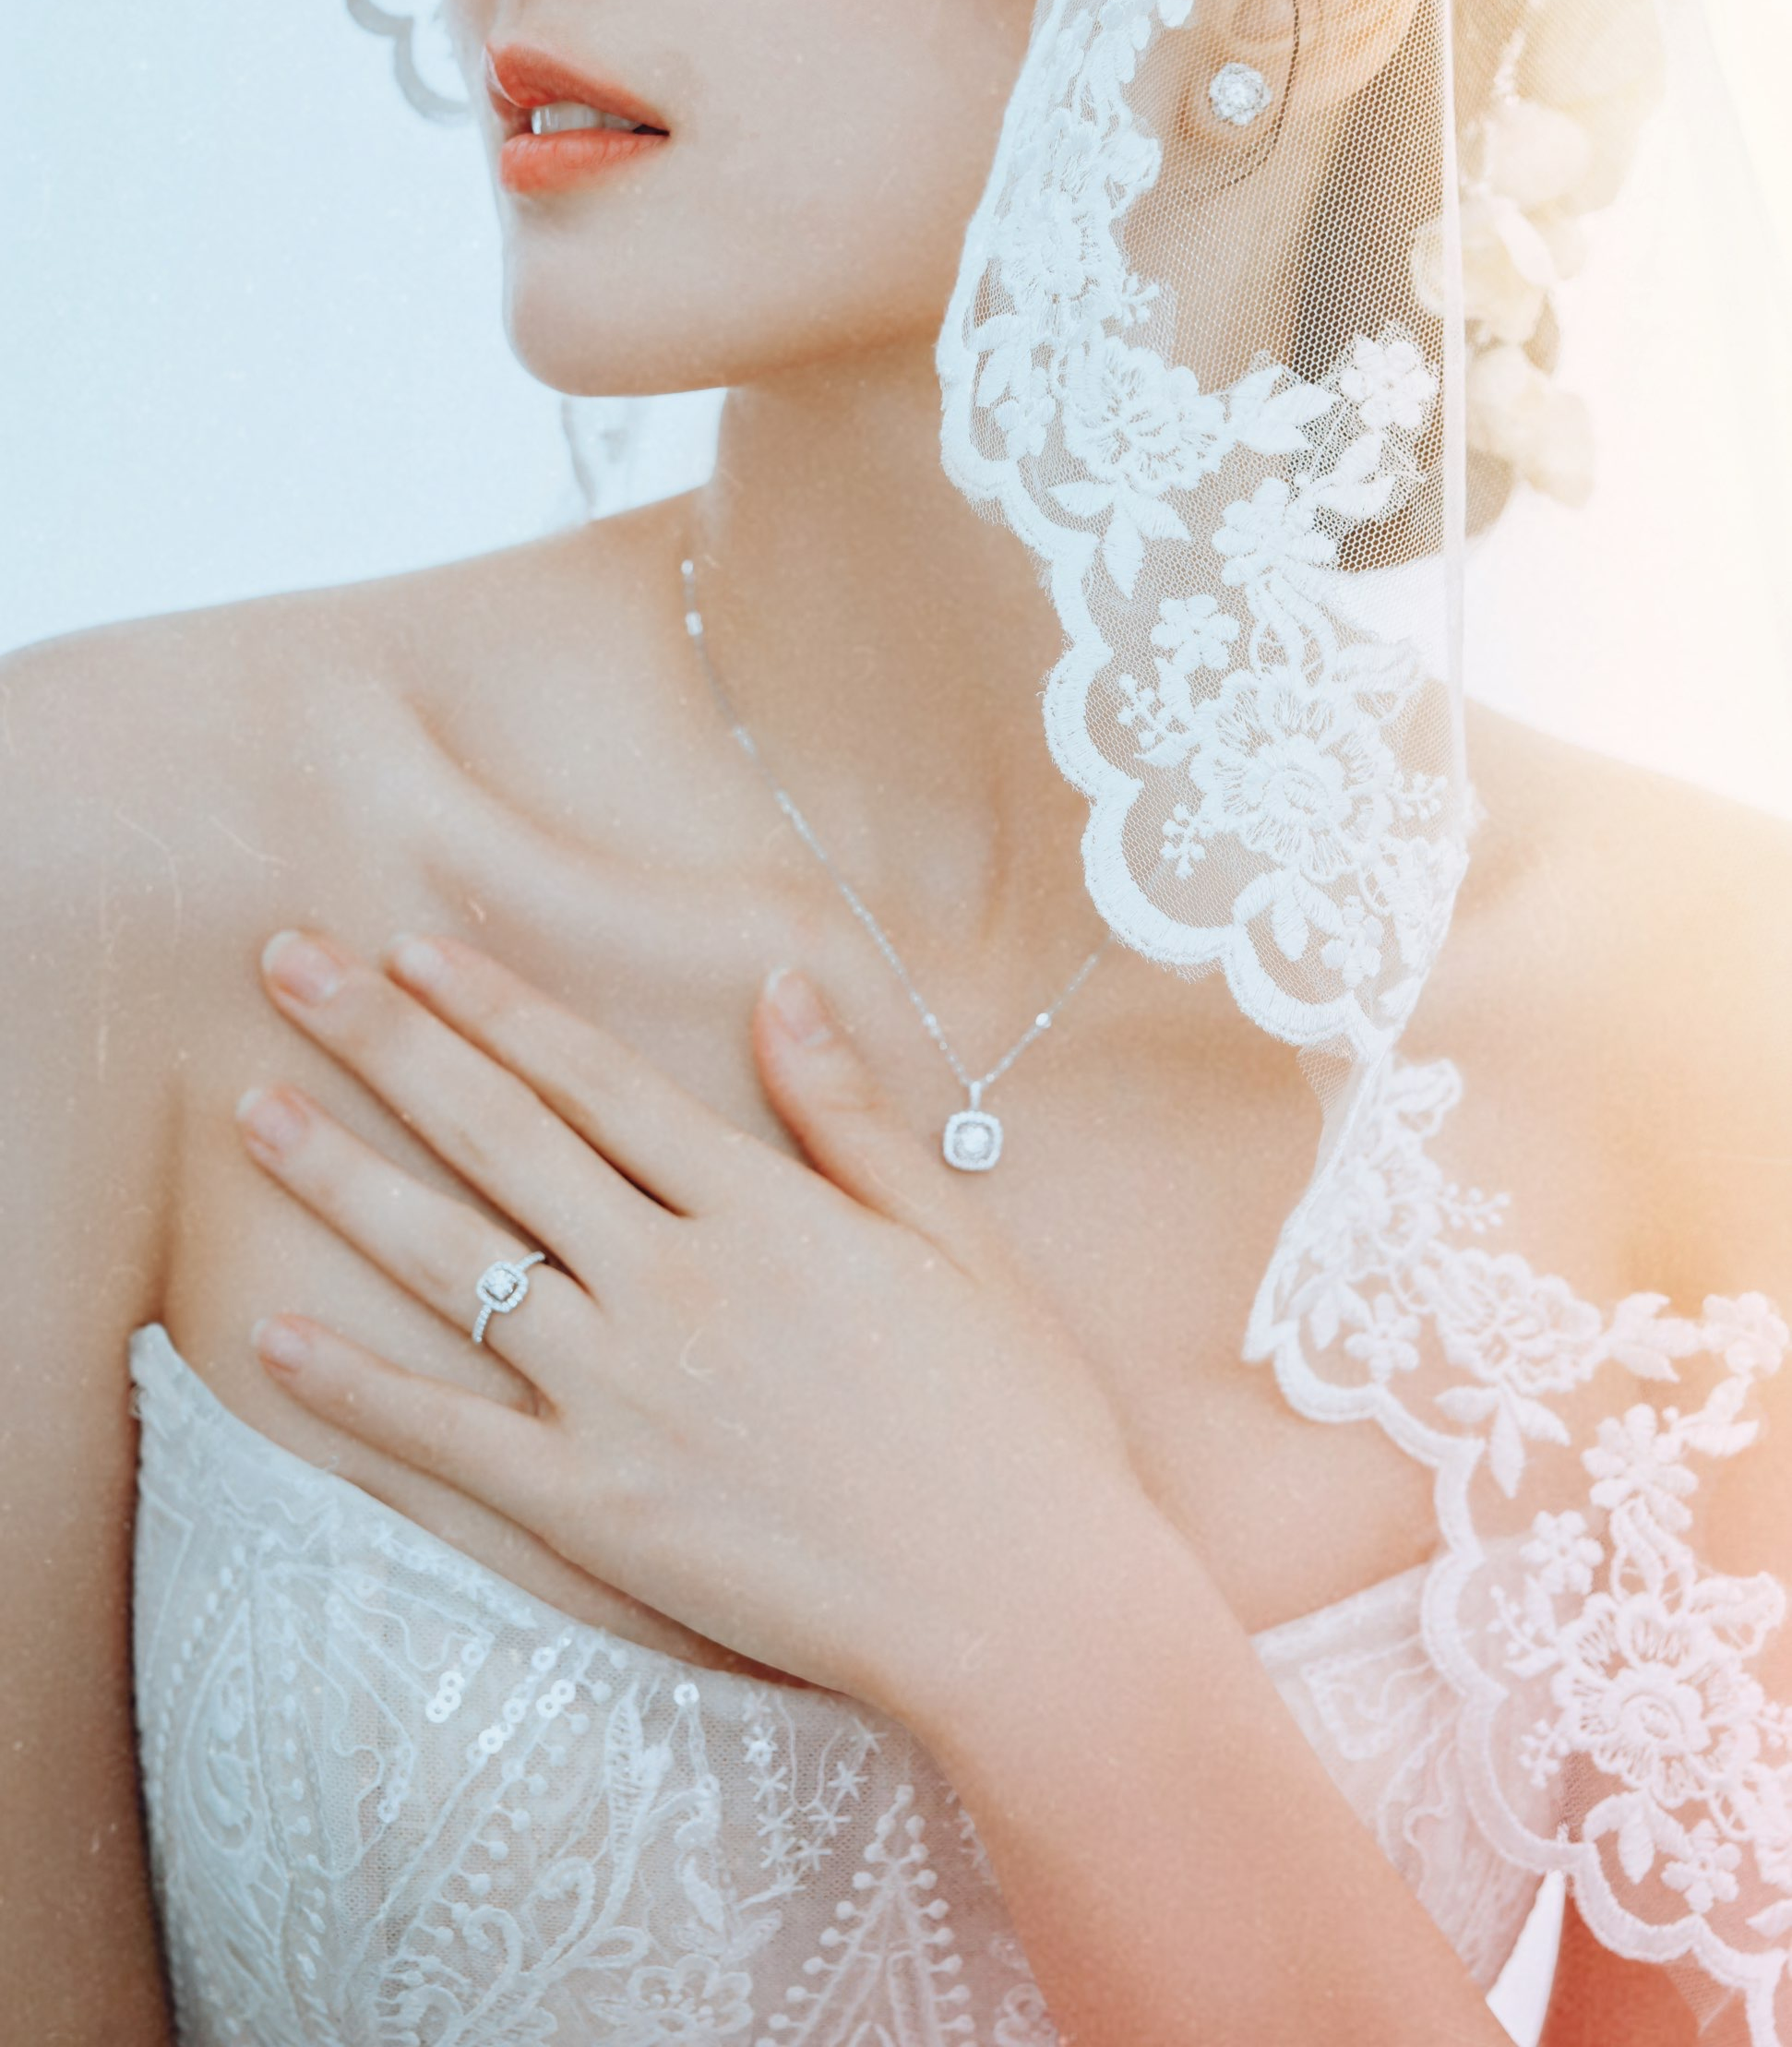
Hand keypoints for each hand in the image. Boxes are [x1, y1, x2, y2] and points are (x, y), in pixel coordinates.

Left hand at [239, 928, 1143, 1725]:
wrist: (1021, 1600)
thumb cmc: (1010, 1412)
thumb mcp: (950, 1232)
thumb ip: (847, 1111)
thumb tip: (779, 984)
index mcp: (761, 1208)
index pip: (593, 1078)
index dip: (493, 1004)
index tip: (408, 946)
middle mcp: (673, 1281)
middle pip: (499, 1136)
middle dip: (384, 1041)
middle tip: (288, 966)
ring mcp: (622, 1394)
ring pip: (454, 1261)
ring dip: (344, 1178)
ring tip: (256, 1112)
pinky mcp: (594, 1507)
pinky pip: (449, 1435)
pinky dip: (356, 1389)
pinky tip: (274, 1336)